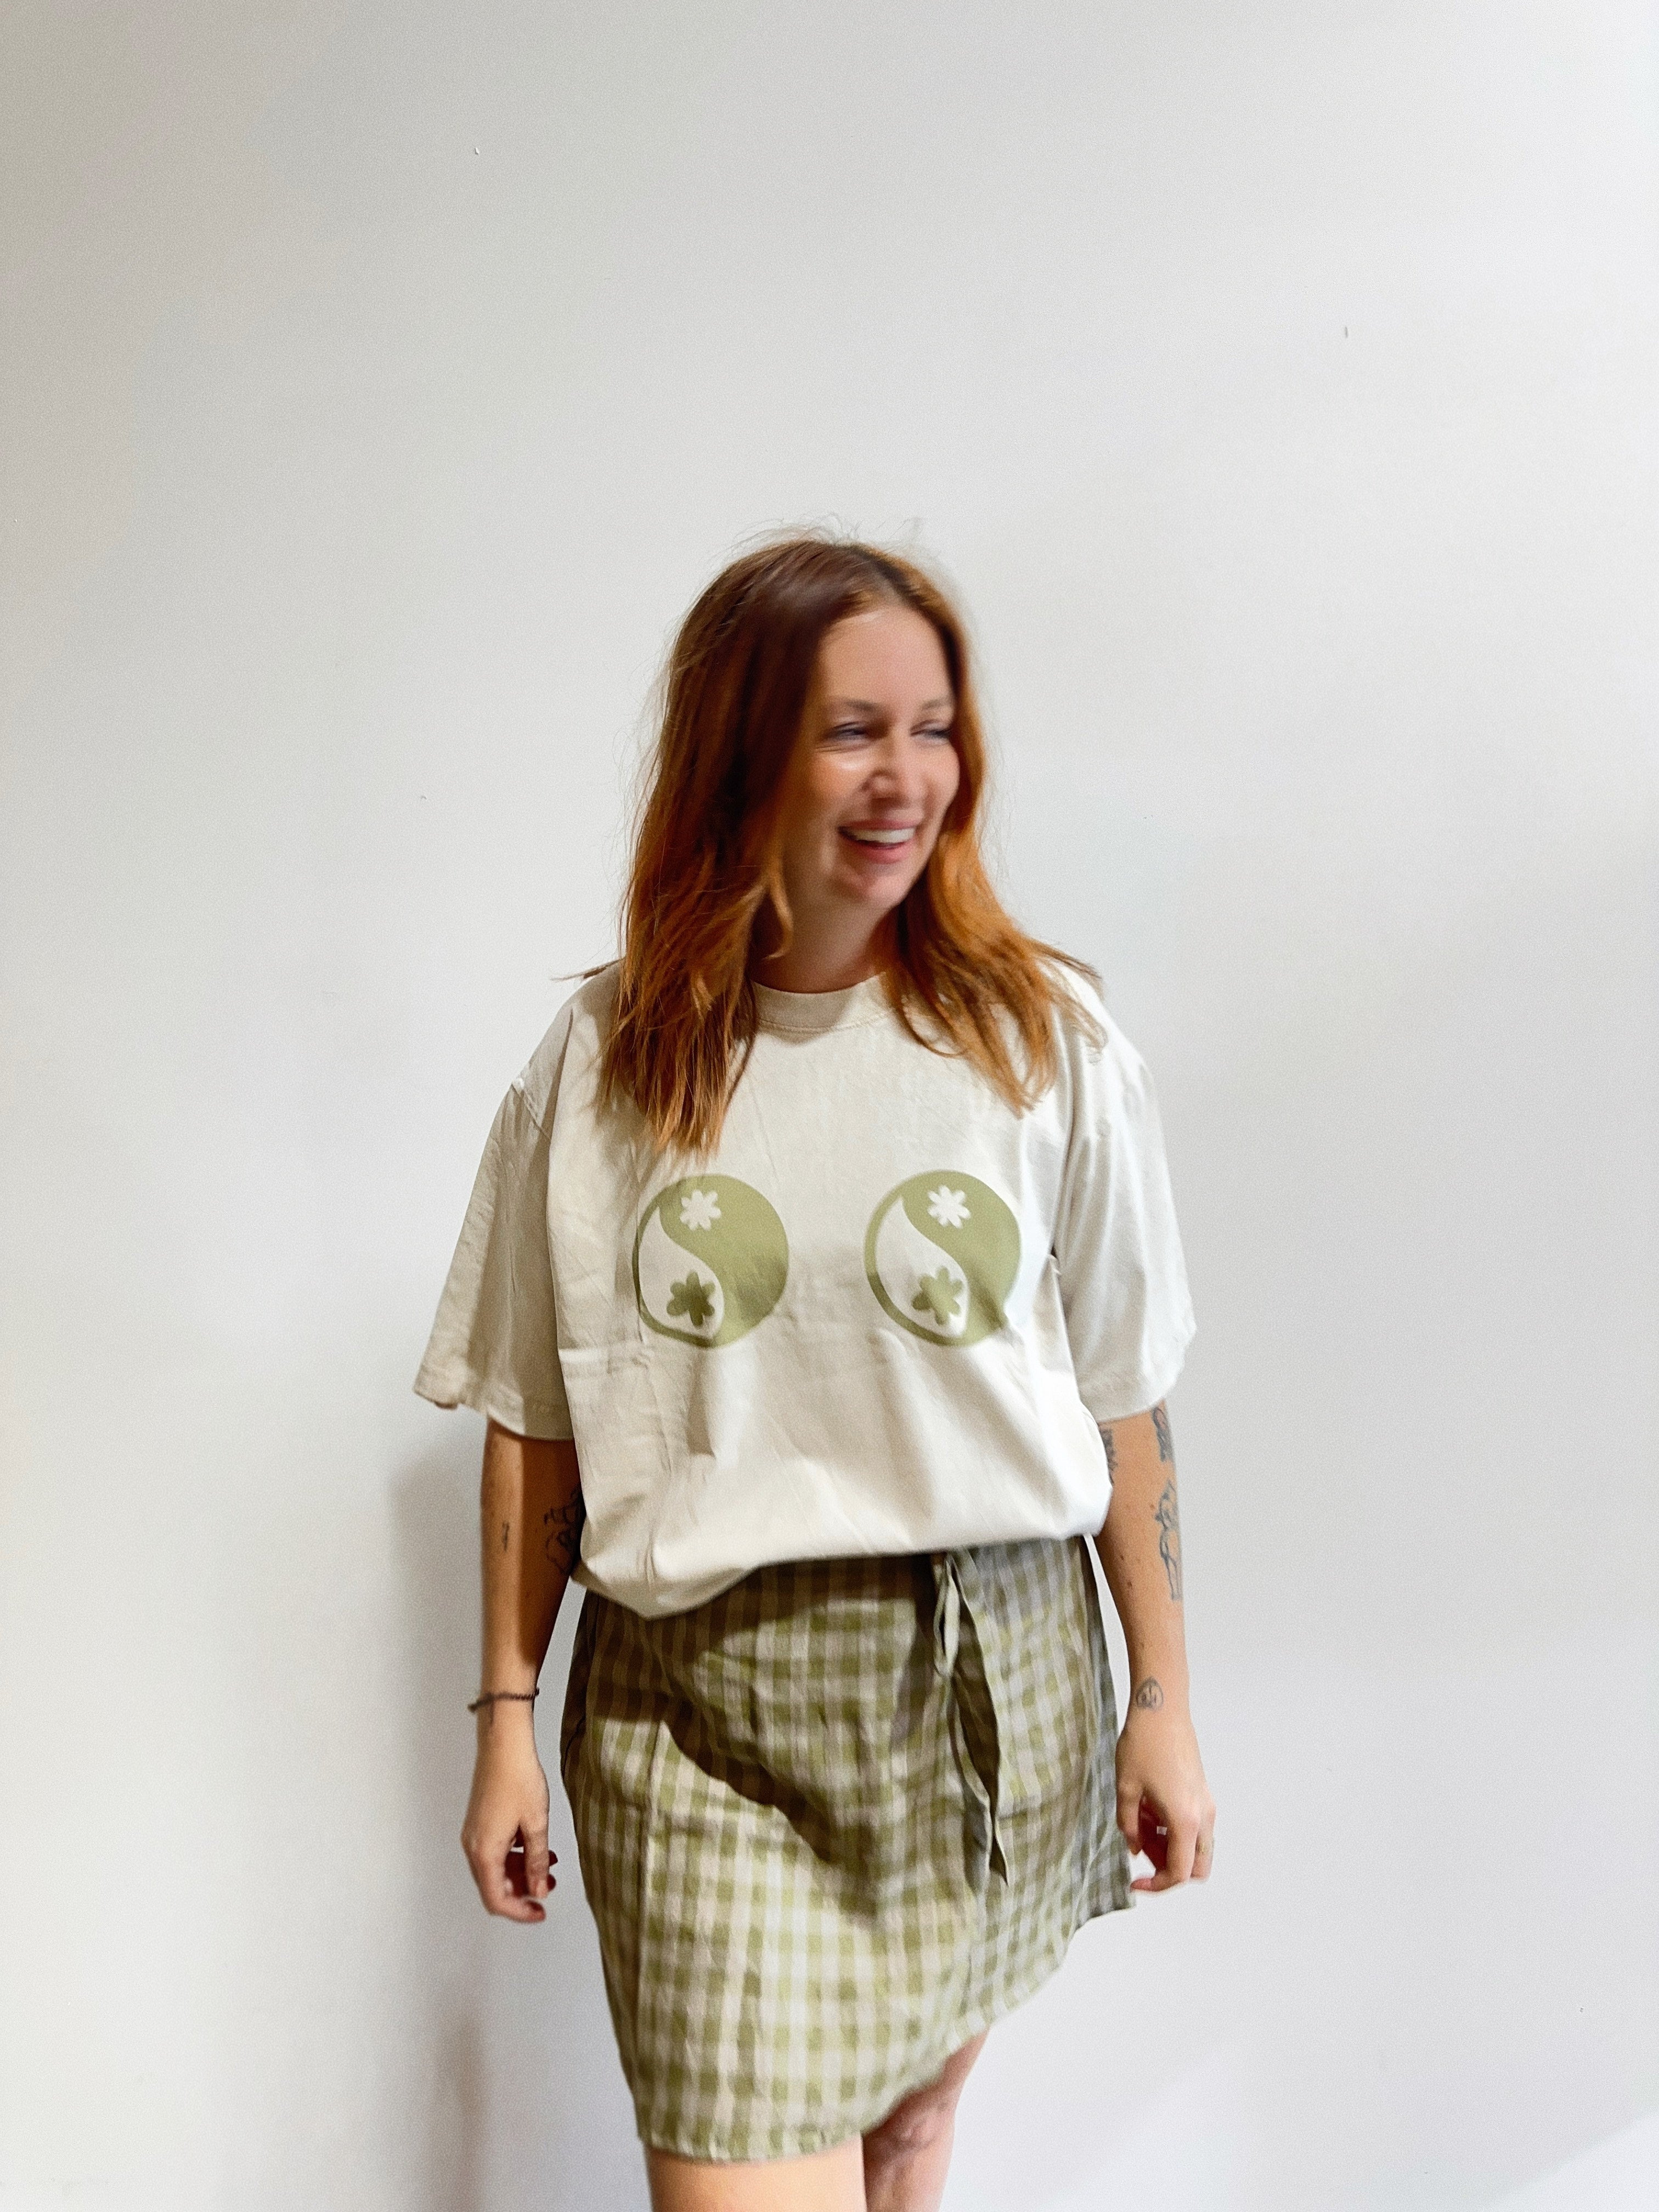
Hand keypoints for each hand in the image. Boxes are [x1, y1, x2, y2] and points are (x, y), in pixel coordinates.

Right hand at [461, 1714, 555, 1922]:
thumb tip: (538, 1890)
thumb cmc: (518, 1778)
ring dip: (520, 1871)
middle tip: (549, 1886)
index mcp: (484, 1852)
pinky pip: (494, 1850)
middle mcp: (473, 1846)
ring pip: (495, 1867)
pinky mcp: (479, 1821)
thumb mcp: (536, 1824)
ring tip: (549, 1864)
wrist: (503, 1744)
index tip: (540, 1911)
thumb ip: (537, 1862)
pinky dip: (514, 1855)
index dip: (520, 1911)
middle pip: (494, 1885)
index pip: (497, 1899)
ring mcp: (474, 1833)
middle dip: (523, 1890)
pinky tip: (536, 1845)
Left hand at [1115, 1693, 1215, 1892]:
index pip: (1179, 1873)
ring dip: (1170, 1847)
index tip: (1135, 1883)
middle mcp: (1203, 1816)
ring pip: (1197, 1847)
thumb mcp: (1125, 1790)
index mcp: (1185, 1820)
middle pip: (1198, 1867)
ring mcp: (1206, 1803)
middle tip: (1141, 1851)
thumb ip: (1129, 1827)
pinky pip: (1194, 1826)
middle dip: (1169, 1869)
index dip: (1157, 1886)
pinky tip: (1150, 1809)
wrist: (1161, 1709)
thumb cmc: (1143, 1745)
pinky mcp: (1202, 1792)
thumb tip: (1136, 1850)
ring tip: (1140, 1822)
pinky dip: (1175, 1830)